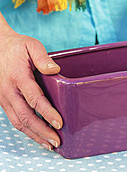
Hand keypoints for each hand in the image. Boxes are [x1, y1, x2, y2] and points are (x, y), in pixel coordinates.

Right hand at [0, 16, 62, 150]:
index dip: (47, 113)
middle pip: (26, 116)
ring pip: (19, 122)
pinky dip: (26, 130)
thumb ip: (43, 58)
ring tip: (50, 144)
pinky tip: (37, 135)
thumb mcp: (31, 45)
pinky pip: (15, 119)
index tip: (59, 122)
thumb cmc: (16, 47)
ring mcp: (5, 98)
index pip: (34, 98)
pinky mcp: (4, 102)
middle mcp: (9, 91)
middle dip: (42, 131)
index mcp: (18, 76)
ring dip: (34, 135)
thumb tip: (55, 70)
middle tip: (57, 140)